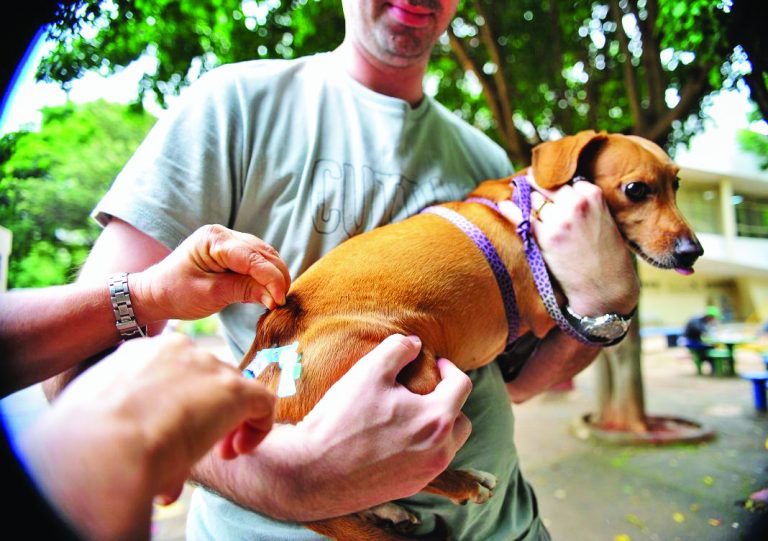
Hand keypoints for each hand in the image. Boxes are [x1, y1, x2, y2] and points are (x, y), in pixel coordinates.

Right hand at [21, 334, 275, 539]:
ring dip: (230, 423)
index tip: (172, 430)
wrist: (104, 445)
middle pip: (208, 378)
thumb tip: (152, 452)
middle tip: (199, 446)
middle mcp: (178, 350)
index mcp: (139, 352)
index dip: (181, 400)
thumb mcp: (108, 419)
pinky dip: (258, 428)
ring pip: (234, 391)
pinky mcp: (235, 389)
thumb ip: (134, 423)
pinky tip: (236, 452)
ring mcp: (208, 366)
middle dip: (208, 412)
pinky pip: (263, 403)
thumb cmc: (92, 440)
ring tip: (219, 453)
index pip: (175, 368)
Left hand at [133, 224, 291, 321]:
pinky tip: (269, 291)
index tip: (280, 300)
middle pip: (264, 253)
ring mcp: (230, 241)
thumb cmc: (176, 293)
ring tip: (278, 299)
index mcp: (214, 239)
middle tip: (282, 302)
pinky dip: (267, 275)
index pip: (253, 257)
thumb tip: (275, 298)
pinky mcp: (233, 252)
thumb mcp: (210, 294)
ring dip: (275, 276)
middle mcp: (225, 234)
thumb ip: (244, 291)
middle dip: (277, 277)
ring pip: (265, 256)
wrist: (156, 292)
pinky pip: (258, 261)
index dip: (271, 278)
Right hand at [288, 334, 473, 514]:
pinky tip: (394, 438)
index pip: (462, 386)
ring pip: (447, 445)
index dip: (449, 368)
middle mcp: (439, 452)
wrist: (311, 472)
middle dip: (448, 401)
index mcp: (436, 420)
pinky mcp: (409, 488)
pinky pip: (427, 463)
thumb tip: (415, 344)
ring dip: (436, 426)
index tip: (434, 363)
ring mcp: (425, 474)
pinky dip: (420, 447)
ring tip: (409, 414)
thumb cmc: (342, 419)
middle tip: (425, 390)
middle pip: (461, 420)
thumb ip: (398, 350)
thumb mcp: (369, 371)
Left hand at [499, 179, 638, 315]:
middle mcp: (576, 204)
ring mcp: (560, 220)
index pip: (566, 181)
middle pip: (548, 187)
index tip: (549, 191)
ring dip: (528, 202)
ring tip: (522, 202)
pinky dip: (511, 210)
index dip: (556, 189)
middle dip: (540, 192)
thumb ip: (583, 202)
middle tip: (531, 192)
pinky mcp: (546, 238)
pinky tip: (504, 205)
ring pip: (535, 200)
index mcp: (593, 195)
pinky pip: (522, 218)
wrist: (606, 286)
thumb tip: (553, 188)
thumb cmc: (606, 254)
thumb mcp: (603, 218)